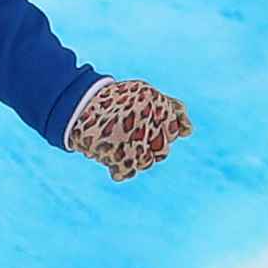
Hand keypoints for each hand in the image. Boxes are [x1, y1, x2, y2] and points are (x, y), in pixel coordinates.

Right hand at [66, 78, 192, 181]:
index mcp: (155, 101)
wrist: (78, 103)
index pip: (173, 131)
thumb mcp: (147, 95)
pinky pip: (127, 172)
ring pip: (147, 163)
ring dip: (135, 159)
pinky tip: (111, 156)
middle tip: (129, 135)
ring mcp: (131, 136)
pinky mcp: (115, 152)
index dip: (161, 132)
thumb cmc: (118, 101)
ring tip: (118, 144)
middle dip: (150, 148)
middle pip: (163, 150)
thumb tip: (188, 131)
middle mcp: (146, 117)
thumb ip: (172, 109)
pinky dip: (120, 170)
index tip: (144, 125)